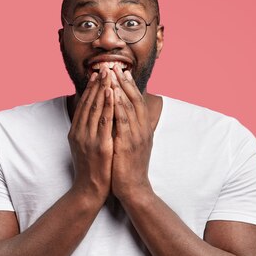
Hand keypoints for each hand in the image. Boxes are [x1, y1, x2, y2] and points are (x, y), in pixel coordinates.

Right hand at [67, 70, 113, 201]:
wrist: (90, 190)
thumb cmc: (91, 170)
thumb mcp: (85, 147)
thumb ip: (87, 132)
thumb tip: (93, 119)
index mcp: (75, 133)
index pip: (83, 106)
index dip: (89, 89)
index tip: (96, 74)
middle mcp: (80, 133)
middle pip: (88, 103)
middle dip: (96, 84)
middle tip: (104, 67)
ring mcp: (88, 139)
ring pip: (95, 108)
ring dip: (102, 89)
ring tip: (108, 74)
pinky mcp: (99, 145)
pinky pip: (104, 121)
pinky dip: (107, 105)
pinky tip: (112, 93)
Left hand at [109, 65, 153, 200]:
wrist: (133, 189)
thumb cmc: (128, 167)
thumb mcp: (131, 145)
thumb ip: (129, 130)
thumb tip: (123, 117)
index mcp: (142, 129)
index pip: (137, 101)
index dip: (129, 85)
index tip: (121, 71)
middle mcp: (142, 130)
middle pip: (134, 100)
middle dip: (125, 82)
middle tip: (116, 66)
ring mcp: (136, 137)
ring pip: (130, 108)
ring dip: (121, 90)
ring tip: (113, 75)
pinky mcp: (128, 145)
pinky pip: (123, 122)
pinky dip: (118, 107)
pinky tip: (112, 96)